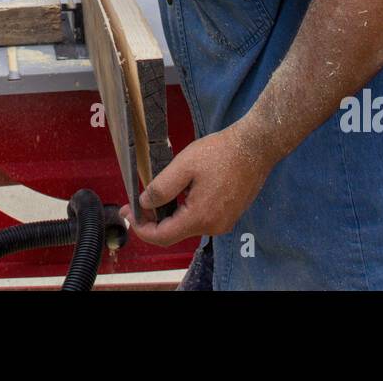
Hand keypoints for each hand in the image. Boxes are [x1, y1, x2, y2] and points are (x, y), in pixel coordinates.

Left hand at [120, 124, 273, 246]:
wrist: (255, 146)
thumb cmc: (221, 153)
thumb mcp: (183, 166)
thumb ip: (161, 188)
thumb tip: (144, 204)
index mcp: (200, 217)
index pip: (162, 236)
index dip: (141, 228)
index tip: (128, 212)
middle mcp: (213, 227)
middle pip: (174, 233)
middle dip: (153, 220)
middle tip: (137, 202)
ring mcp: (224, 222)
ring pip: (187, 225)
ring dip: (170, 213)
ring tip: (159, 192)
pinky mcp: (230, 214)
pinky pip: (201, 218)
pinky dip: (185, 210)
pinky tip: (182, 191)